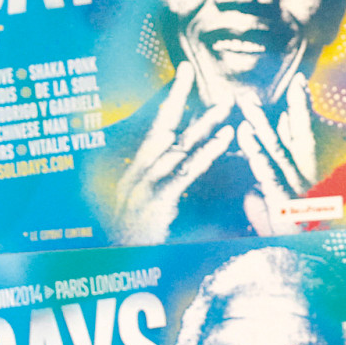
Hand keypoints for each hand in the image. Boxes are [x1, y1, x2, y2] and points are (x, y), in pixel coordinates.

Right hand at [111, 62, 234, 244]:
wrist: (119, 276)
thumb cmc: (140, 247)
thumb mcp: (154, 211)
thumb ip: (170, 184)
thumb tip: (186, 156)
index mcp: (134, 175)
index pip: (154, 129)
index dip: (169, 101)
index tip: (183, 72)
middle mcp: (134, 176)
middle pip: (159, 127)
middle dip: (175, 95)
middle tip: (190, 69)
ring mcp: (142, 189)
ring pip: (176, 146)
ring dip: (203, 122)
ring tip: (226, 102)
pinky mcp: (156, 203)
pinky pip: (185, 172)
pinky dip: (206, 151)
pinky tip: (224, 136)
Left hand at [237, 76, 317, 234]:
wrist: (298, 264)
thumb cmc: (285, 239)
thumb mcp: (274, 210)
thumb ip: (265, 192)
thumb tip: (252, 184)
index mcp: (305, 175)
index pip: (302, 134)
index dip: (300, 107)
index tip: (299, 82)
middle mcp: (305, 177)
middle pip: (294, 134)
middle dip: (287, 106)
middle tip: (274, 85)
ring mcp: (296, 189)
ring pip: (277, 150)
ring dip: (262, 125)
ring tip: (247, 106)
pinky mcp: (283, 203)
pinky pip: (269, 174)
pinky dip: (258, 155)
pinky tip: (248, 139)